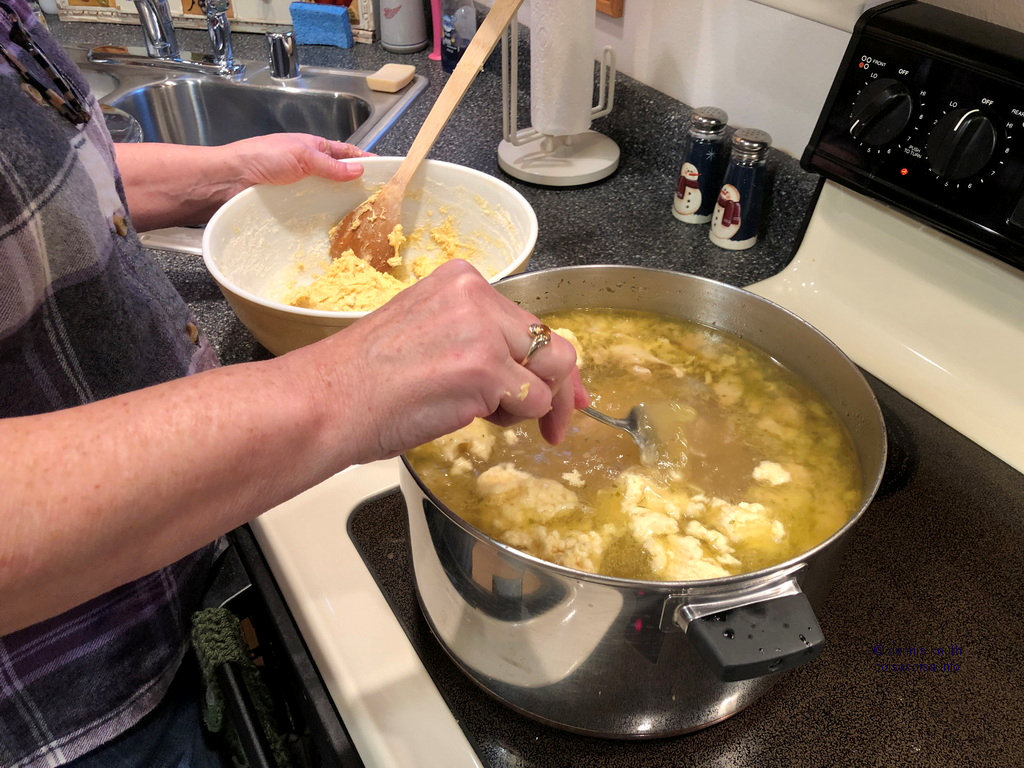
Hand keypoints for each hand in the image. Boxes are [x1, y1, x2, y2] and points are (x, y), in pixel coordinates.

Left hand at [115, 134, 372, 230]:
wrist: (225, 183)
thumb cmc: (259, 159)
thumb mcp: (301, 155)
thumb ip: (330, 165)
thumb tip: (359, 171)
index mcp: (310, 147)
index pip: (345, 151)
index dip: (364, 159)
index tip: (385, 170)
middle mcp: (306, 168)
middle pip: (338, 178)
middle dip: (357, 187)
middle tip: (380, 202)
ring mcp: (297, 191)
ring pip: (327, 199)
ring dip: (343, 208)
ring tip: (365, 221)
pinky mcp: (289, 211)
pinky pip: (312, 216)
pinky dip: (325, 222)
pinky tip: (339, 232)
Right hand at [302, 260, 587, 461]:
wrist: (326, 402)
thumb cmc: (361, 381)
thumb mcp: (424, 333)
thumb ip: (473, 337)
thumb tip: (518, 369)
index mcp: (460, 280)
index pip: (524, 320)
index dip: (546, 359)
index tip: (562, 387)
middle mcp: (476, 295)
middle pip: (550, 342)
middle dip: (559, 387)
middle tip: (556, 424)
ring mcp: (482, 330)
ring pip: (549, 374)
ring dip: (528, 406)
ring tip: (484, 415)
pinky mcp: (485, 369)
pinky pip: (533, 402)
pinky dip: (514, 420)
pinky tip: (471, 417)